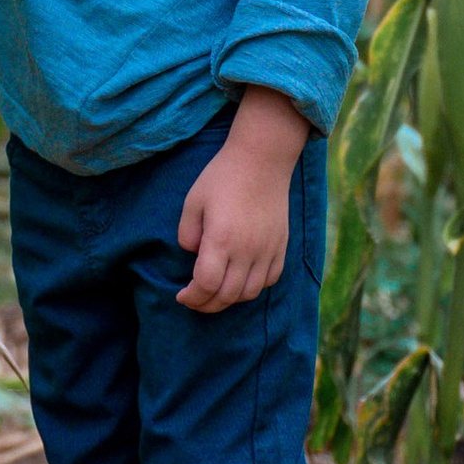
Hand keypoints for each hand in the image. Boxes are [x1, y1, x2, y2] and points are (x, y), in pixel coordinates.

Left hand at [177, 92, 308, 313]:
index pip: (206, 285)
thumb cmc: (223, 176)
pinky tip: (241, 279)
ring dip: (230, 299)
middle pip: (227, 296)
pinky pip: (269, 279)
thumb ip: (187, 233)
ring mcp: (267, 250)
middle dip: (207, 304)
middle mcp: (246, 251)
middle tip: (195, 300)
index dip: (192, 297)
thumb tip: (193, 255)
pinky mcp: (281, 246)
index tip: (182, 296)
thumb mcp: (193, 201)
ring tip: (216, 293)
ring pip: (249, 293)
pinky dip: (253, 287)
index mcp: (221, 240)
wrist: (262, 159)